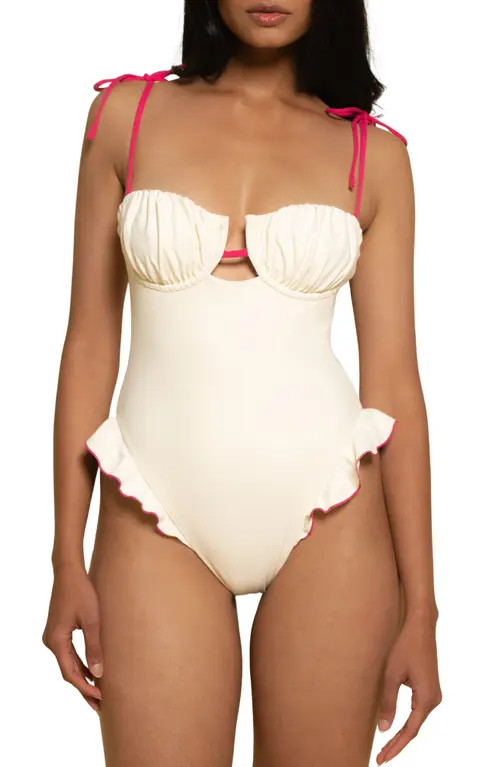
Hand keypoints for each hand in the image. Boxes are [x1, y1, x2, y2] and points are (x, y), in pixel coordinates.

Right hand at [42, 564, 103, 711]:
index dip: (85, 688)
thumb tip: (98, 675)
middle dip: (84, 688)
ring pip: (68, 664)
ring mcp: (53, 637)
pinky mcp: (58, 631)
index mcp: (56, 641)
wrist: (69, 571)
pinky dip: (79, 664)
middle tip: (100, 706)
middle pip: (68, 672)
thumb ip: (94, 648)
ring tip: (98, 693)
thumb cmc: (82, 592)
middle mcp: (51, 642)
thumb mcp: (93, 620)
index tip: (100, 699)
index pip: (70, 673)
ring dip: (82, 677)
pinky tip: (92, 672)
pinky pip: (68, 654)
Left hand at [376, 610, 441, 763]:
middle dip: (397, 744)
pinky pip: (417, 711)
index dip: (395, 747)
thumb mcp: (392, 675)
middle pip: (414, 728)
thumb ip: (388, 703)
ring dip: (402, 733)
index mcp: (426, 699)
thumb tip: (384, 729)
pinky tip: (395, 727)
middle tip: (380, 757)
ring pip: (416, 720)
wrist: (420, 626)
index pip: (410, 731)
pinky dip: (406, 722)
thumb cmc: (405, 647)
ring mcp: (433, 694)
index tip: (381, 759)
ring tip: (385, 747)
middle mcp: (434, 700)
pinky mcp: (429, 687)